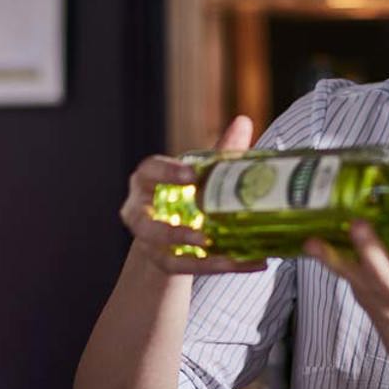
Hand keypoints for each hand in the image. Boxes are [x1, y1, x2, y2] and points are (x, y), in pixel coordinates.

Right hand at [117, 115, 259, 275]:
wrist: (173, 232)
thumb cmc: (185, 194)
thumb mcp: (201, 174)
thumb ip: (221, 151)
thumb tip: (243, 121)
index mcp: (146, 182)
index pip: (149, 172)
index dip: (167, 173)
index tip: (191, 175)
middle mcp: (140, 213)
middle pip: (143, 223)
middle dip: (170, 230)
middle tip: (201, 233)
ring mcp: (149, 241)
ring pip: (162, 250)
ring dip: (190, 252)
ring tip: (213, 248)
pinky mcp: (164, 262)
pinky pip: (188, 267)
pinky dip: (218, 266)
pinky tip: (249, 263)